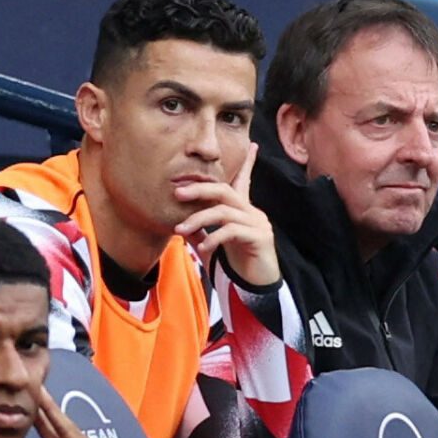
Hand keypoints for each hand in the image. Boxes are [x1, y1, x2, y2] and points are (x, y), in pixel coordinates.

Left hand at [174, 143, 279, 285]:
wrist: (256, 292)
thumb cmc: (235, 269)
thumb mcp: (212, 248)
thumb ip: (200, 235)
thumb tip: (180, 225)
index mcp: (243, 213)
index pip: (244, 182)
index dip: (247, 164)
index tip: (252, 145)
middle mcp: (253, 214)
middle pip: (226, 191)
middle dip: (200, 189)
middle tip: (177, 193)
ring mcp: (258, 225)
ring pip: (225, 211)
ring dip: (199, 218)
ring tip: (180, 229)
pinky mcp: (259, 239)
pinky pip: (232, 231)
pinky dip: (214, 237)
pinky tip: (202, 248)